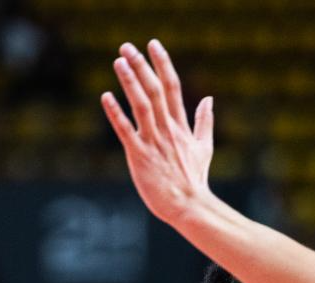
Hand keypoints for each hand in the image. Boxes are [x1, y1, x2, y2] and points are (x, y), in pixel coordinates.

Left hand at [101, 39, 213, 225]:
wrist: (190, 206)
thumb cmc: (194, 181)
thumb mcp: (204, 148)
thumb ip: (204, 122)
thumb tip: (209, 98)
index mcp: (181, 127)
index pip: (172, 88)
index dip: (162, 64)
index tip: (153, 44)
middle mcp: (167, 130)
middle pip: (154, 91)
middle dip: (141, 66)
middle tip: (127, 47)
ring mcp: (153, 142)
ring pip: (141, 106)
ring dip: (130, 82)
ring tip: (118, 62)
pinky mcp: (140, 156)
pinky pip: (126, 131)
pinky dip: (116, 114)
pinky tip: (106, 97)